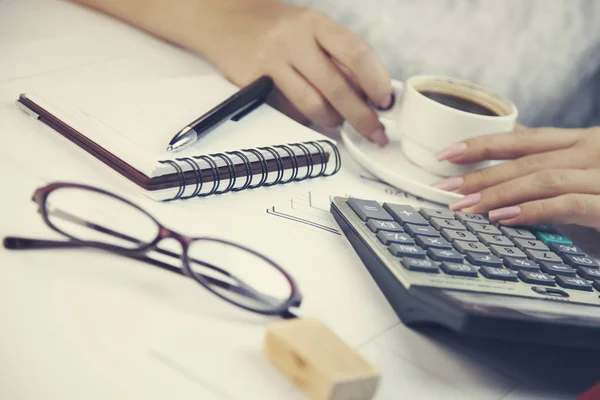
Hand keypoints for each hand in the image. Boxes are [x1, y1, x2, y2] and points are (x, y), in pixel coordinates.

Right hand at [196, 1, 392, 144]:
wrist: (224, 20)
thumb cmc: (276, 29)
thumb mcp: (310, 30)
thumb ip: (337, 56)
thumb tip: (370, 93)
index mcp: (315, 23)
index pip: (355, 52)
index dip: (376, 81)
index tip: (386, 102)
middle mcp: (293, 38)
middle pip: (336, 85)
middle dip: (361, 115)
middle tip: (374, 132)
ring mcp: (271, 60)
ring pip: (311, 103)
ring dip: (331, 120)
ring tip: (336, 121)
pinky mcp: (252, 81)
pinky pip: (286, 109)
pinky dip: (303, 118)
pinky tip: (306, 114)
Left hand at [433, 126, 599, 230]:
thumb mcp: (581, 185)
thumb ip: (550, 176)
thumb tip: (505, 176)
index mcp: (585, 144)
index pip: (525, 138)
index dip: (483, 143)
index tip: (447, 153)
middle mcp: (595, 151)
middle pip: (526, 157)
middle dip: (481, 173)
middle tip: (445, 188)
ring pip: (541, 176)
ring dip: (498, 192)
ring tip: (465, 207)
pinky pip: (567, 203)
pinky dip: (531, 210)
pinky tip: (503, 218)